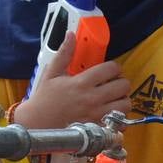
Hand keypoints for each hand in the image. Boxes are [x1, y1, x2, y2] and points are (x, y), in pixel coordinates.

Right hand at [14, 31, 130, 129]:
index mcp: (82, 82)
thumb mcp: (51, 73)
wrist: (37, 124)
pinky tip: (111, 115)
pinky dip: (119, 119)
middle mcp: (92, 98)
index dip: (114, 67)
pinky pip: (120, 123)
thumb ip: (64, 53)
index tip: (109, 71)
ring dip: (122, 100)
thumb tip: (70, 35)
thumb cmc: (44, 99)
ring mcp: (96, 115)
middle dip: (121, 83)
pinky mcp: (97, 128)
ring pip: (125, 104)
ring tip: (113, 100)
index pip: (111, 68)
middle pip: (123, 86)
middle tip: (113, 85)